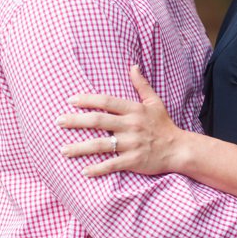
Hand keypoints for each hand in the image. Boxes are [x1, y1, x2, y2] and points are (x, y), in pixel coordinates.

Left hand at [57, 66, 182, 176]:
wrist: (178, 149)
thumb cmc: (163, 125)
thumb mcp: (155, 102)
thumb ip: (141, 85)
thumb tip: (133, 66)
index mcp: (134, 110)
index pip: (107, 102)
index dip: (88, 100)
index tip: (71, 100)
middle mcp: (131, 126)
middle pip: (98, 121)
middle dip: (76, 121)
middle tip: (58, 121)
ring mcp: (131, 144)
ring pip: (101, 145)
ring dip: (80, 148)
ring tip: (63, 150)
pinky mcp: (133, 161)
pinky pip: (112, 165)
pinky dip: (97, 169)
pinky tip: (83, 171)